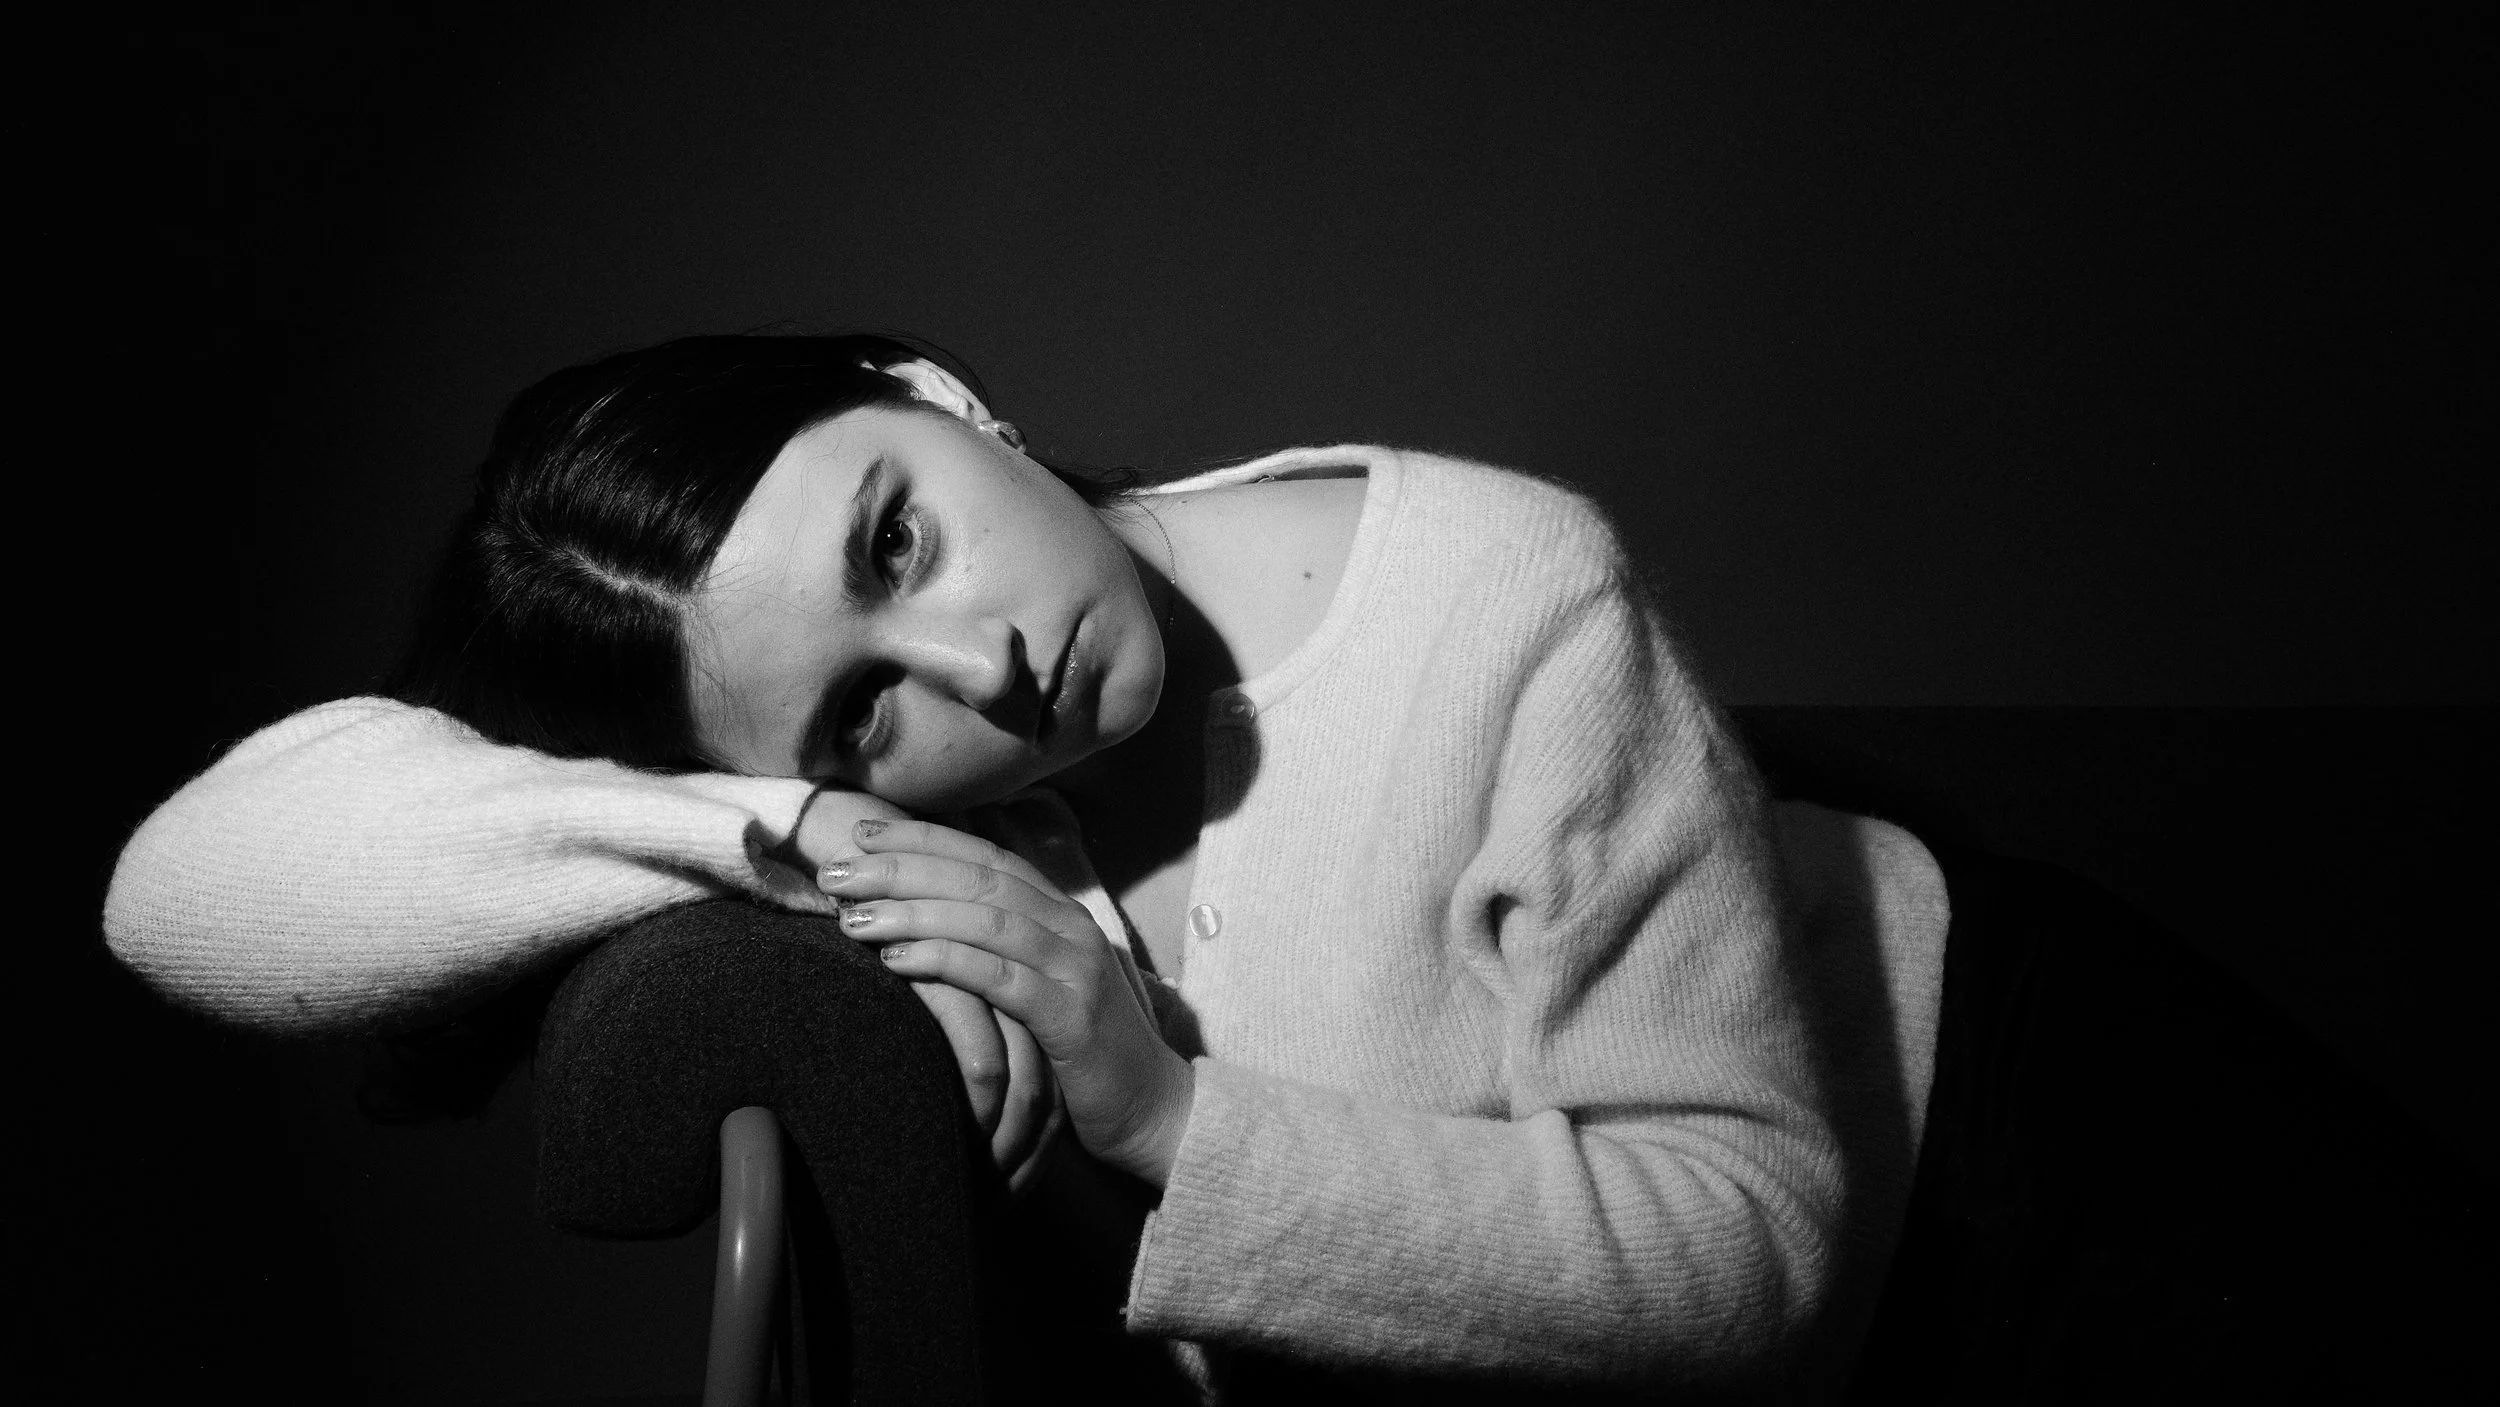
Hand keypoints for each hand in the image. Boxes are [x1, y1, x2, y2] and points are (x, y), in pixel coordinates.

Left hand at [791, 789, 1060, 1176]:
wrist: (1153, 1112)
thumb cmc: (1080, 1055)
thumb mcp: (1040, 988)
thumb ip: (998, 951)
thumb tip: (923, 920)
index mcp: (1062, 915)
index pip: (985, 858)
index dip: (922, 839)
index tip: (860, 835)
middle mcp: (1072, 930)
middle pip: (978, 879)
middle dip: (902, 867)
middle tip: (836, 870)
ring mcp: (1076, 970)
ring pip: (985, 920)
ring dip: (912, 911)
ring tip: (851, 916)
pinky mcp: (1072, 1018)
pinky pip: (998, 978)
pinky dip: (943, 961)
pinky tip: (895, 960)